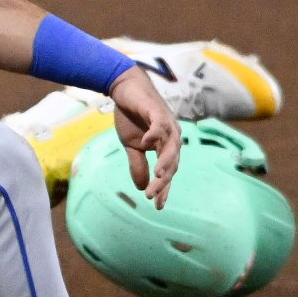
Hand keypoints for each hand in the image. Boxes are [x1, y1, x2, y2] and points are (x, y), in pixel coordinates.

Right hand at [109, 66, 181, 208]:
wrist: (125, 90)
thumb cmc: (131, 116)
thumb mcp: (130, 145)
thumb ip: (138, 165)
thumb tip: (141, 187)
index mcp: (166, 146)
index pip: (168, 171)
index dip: (164, 189)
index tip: (157, 206)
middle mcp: (171, 136)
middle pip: (172, 163)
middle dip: (164, 181)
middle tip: (153, 195)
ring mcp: (166, 123)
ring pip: (171, 146)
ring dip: (166, 162)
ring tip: (158, 176)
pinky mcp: (156, 111)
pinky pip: (159, 124)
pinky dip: (155, 133)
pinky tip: (146, 142)